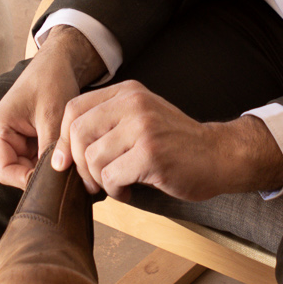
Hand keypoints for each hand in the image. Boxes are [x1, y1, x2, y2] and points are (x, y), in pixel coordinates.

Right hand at [0, 26, 106, 186]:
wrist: (59, 62)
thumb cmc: (51, 82)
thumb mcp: (52, 117)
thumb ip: (50, 150)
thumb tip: (55, 182)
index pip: (5, 171)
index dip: (28, 181)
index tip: (54, 181)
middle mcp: (0, 137)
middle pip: (17, 172)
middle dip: (40, 176)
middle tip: (67, 175)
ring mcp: (14, 140)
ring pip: (29, 169)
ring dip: (47, 169)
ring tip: (69, 164)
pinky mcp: (27, 140)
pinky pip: (37, 160)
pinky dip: (51, 161)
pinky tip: (66, 157)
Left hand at [53, 80, 282, 200]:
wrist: (220, 155)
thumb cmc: (177, 145)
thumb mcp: (142, 119)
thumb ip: (107, 124)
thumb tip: (62, 153)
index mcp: (128, 92)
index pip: (73, 109)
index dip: (62, 139)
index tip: (64, 162)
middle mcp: (133, 104)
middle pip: (77, 133)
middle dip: (78, 164)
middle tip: (92, 181)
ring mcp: (143, 128)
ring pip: (92, 158)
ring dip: (100, 181)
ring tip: (119, 184)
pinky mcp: (151, 154)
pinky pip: (111, 177)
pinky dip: (116, 191)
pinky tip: (131, 190)